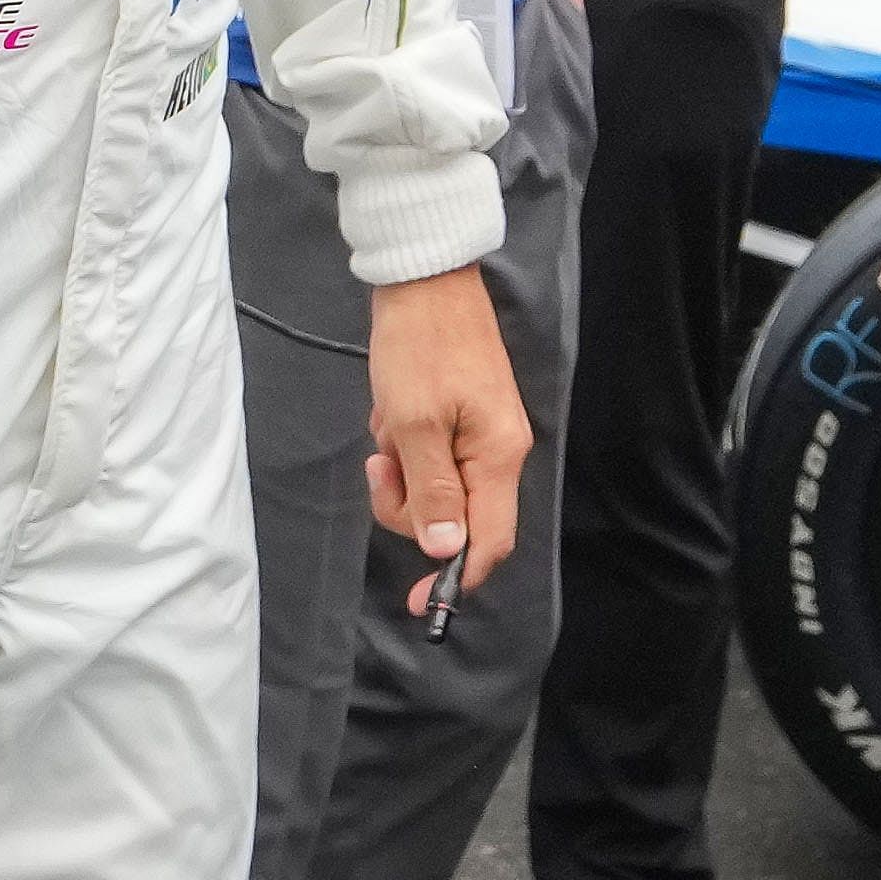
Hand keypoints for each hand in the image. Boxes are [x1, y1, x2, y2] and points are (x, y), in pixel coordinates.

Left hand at [362, 268, 535, 617]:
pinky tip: (392, 412)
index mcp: (498, 456)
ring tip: (387, 425)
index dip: (455, 577)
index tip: (418, 601)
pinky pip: (431, 456)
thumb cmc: (418, 346)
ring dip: (403, 471)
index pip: (488, 541)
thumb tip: (444, 551)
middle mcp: (499, 451)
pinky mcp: (463, 417)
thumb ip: (431, 491)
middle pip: (459, 519)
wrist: (424, 278)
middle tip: (381, 468)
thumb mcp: (414, 423)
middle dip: (410, 507)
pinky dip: (404, 445)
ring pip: (439, 488)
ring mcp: (482, 433)